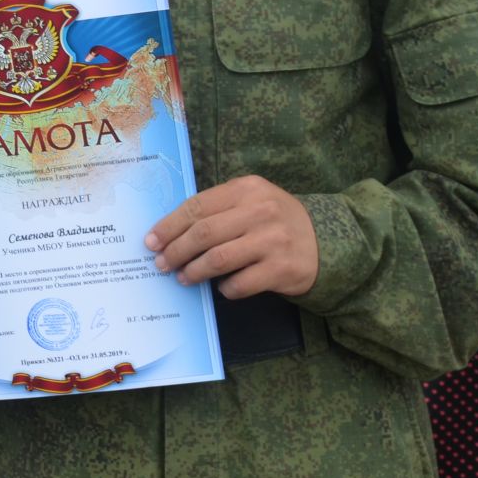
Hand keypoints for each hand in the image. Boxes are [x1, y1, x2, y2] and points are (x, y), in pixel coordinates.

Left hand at [146, 175, 318, 299]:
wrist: (326, 241)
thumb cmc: (276, 221)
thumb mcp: (252, 200)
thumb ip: (218, 209)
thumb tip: (172, 232)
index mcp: (247, 189)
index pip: (197, 206)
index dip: (169, 225)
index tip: (151, 240)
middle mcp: (260, 211)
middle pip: (203, 233)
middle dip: (176, 251)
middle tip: (161, 263)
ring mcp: (272, 240)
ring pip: (218, 259)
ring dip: (194, 271)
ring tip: (183, 277)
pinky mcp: (282, 269)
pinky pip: (240, 283)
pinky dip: (225, 288)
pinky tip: (220, 288)